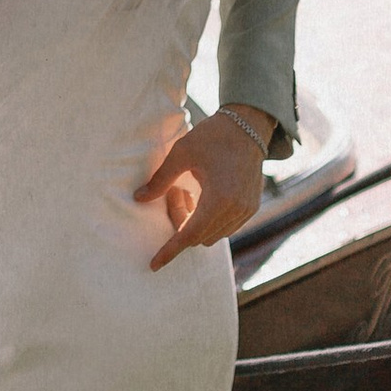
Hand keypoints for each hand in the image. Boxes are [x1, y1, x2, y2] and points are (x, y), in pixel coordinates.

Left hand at [139, 104, 272, 269]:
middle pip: (199, 236)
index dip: (169, 250)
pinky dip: (209, 220)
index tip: (154, 264)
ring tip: (187, 191)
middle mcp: (235, 210)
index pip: (189, 235)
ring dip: (195, 223)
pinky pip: (226, 227)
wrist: (248, 126)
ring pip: (213, 234)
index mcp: (218, 198)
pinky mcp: (251, 207)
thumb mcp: (181, 153)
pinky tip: (202, 195)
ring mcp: (246, 210)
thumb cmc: (212, 136)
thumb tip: (138, 198)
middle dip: (180, 223)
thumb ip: (160, 180)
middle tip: (173, 193)